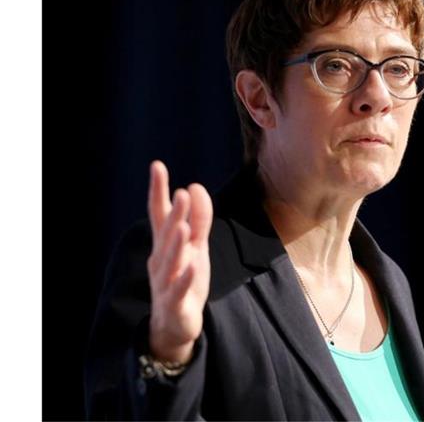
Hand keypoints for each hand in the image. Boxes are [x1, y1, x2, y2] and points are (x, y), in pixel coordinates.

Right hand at [146, 160, 212, 363]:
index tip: (157, 166)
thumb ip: (199, 220)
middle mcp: (161, 261)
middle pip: (167, 235)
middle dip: (175, 215)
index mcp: (165, 245)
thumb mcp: (197, 247)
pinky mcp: (176, 304)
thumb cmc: (184, 280)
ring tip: (183, 227)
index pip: (160, 214)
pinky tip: (191, 267)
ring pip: (171, 262)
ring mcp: (166, 283)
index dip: (158, 191)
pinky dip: (184, 279)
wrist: (175, 325)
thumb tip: (195, 187)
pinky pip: (179, 290)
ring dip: (177, 245)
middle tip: (181, 192)